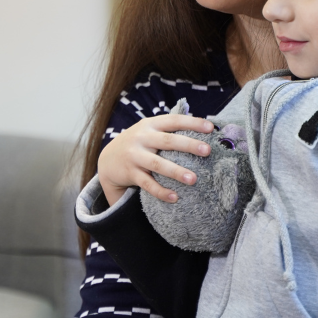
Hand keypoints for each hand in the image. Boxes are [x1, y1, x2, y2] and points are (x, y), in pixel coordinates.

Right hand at [97, 114, 214, 205]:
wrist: (107, 159)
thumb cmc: (139, 144)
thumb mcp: (149, 130)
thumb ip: (169, 130)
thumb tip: (203, 130)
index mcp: (150, 125)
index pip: (173, 121)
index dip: (192, 123)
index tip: (210, 128)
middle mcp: (142, 138)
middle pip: (168, 141)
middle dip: (188, 145)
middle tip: (207, 151)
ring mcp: (135, 156)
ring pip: (157, 164)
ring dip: (176, 171)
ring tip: (193, 179)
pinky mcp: (130, 173)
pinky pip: (147, 184)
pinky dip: (161, 191)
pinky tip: (175, 197)